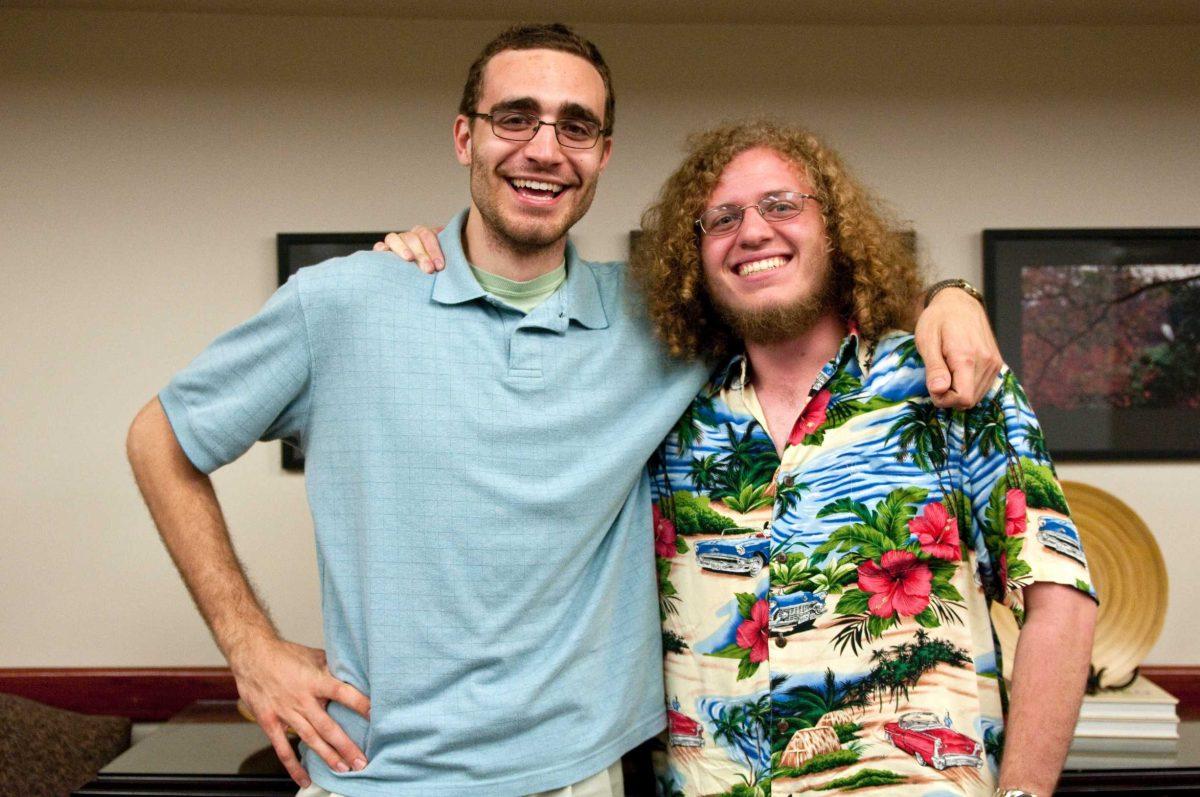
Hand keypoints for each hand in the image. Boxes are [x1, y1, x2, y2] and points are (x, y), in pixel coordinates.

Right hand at [229, 635, 370, 786]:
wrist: (252, 654)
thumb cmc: (284, 654)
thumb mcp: (313, 655)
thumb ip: (332, 668)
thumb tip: (353, 674)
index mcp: (315, 681)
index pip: (343, 693)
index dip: (359, 704)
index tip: (375, 716)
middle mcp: (302, 699)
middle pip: (328, 727)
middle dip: (346, 746)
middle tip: (361, 761)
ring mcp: (285, 712)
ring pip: (310, 739)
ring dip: (328, 756)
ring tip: (343, 769)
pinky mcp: (270, 722)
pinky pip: (282, 748)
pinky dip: (293, 766)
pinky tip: (304, 778)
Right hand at [372, 225, 445, 273]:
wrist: (409, 279)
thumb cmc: (430, 269)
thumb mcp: (437, 261)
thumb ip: (442, 258)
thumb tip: (454, 253)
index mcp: (422, 234)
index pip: (428, 236)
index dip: (434, 250)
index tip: (440, 265)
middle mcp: (407, 237)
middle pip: (413, 238)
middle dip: (422, 254)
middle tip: (428, 269)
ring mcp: (393, 242)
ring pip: (394, 238)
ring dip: (402, 248)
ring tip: (409, 258)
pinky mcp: (381, 251)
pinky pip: (378, 246)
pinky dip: (381, 248)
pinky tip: (385, 253)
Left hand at [914, 287, 1001, 408]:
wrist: (959, 302)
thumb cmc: (938, 320)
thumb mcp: (927, 341)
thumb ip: (934, 368)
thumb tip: (939, 391)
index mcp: (967, 357)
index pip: (962, 398)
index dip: (944, 400)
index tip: (933, 386)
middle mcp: (986, 362)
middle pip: (969, 401)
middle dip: (949, 396)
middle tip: (937, 377)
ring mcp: (994, 363)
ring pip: (976, 396)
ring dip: (958, 391)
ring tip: (947, 370)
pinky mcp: (996, 364)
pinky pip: (982, 387)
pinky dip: (968, 386)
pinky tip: (958, 370)